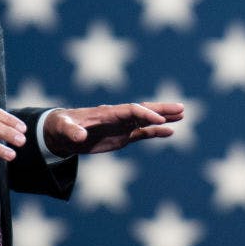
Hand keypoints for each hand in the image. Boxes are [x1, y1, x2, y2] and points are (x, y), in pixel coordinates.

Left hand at [43, 102, 182, 157]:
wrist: (62, 133)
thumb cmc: (62, 127)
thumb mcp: (64, 129)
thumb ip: (72, 132)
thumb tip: (80, 137)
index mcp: (106, 113)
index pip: (131, 110)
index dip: (146, 114)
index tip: (161, 119)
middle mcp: (118, 117)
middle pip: (143, 110)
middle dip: (161, 109)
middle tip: (181, 108)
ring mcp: (122, 126)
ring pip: (147, 120)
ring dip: (164, 117)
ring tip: (183, 114)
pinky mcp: (122, 136)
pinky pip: (143, 133)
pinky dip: (156, 131)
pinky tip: (171, 131)